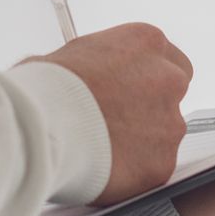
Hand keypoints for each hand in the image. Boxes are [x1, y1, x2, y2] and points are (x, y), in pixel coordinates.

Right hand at [40, 22, 191, 204]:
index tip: (131, 91)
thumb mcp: (70, 55)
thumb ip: (97, 63)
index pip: (169, 59)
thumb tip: (85, 75)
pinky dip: (132, 172)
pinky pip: (151, 169)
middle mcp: (168, 79)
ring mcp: (169, 123)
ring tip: (101, 147)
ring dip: (140, 142)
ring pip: (163, 135)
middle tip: (118, 122)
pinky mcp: (162, 162)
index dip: (148, 79)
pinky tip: (104, 168)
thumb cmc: (46, 87)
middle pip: (173, 96)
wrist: (42, 126)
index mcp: (146, 42)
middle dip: (150, 109)